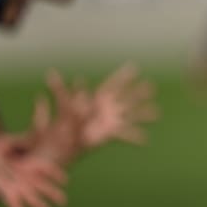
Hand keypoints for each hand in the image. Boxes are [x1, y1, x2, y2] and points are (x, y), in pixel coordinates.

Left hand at [0, 135, 67, 206]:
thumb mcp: (2, 144)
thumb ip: (7, 143)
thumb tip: (0, 145)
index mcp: (29, 163)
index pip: (45, 168)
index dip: (53, 174)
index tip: (64, 181)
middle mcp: (26, 176)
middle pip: (42, 186)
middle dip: (52, 194)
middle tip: (63, 202)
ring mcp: (18, 186)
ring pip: (31, 197)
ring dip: (39, 206)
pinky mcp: (7, 194)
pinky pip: (14, 204)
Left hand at [18, 65, 158, 163]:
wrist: (72, 135)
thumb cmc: (70, 117)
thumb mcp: (65, 102)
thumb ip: (60, 90)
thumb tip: (50, 73)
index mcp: (100, 96)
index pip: (114, 84)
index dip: (123, 75)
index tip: (134, 66)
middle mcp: (110, 106)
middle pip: (128, 97)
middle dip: (139, 92)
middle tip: (151, 86)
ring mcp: (114, 118)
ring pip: (132, 114)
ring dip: (144, 113)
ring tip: (157, 113)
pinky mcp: (113, 131)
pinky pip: (126, 134)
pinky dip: (135, 137)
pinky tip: (145, 140)